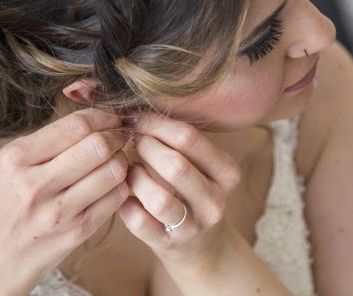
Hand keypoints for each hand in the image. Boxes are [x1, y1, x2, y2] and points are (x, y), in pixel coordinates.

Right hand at [0, 108, 134, 294]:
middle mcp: (34, 184)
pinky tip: (112, 185)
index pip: (76, 125)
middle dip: (118, 136)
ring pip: (113, 170)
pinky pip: (116, 198)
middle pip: (98, 145)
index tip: (112, 118)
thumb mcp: (9, 167)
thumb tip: (97, 118)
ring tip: (116, 160)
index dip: (104, 116)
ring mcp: (57, 211)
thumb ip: (48, 142)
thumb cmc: (4, 208)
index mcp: (15, 158)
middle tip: (121, 136)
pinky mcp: (76, 232)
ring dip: (123, 161)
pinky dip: (122, 186)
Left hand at [117, 111, 241, 265]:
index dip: (156, 123)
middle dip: (145, 146)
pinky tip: (124, 196)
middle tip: (130, 138)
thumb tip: (135, 106)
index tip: (135, 115)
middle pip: (175, 165)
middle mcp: (216, 200)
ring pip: (157, 198)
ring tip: (129, 170)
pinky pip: (139, 223)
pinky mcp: (170, 246)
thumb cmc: (193, 190)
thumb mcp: (200, 164)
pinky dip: (126, 205)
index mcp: (227, 172)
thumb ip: (178, 138)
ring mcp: (194, 227)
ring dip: (135, 178)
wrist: (203, 246)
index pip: (189, 138)